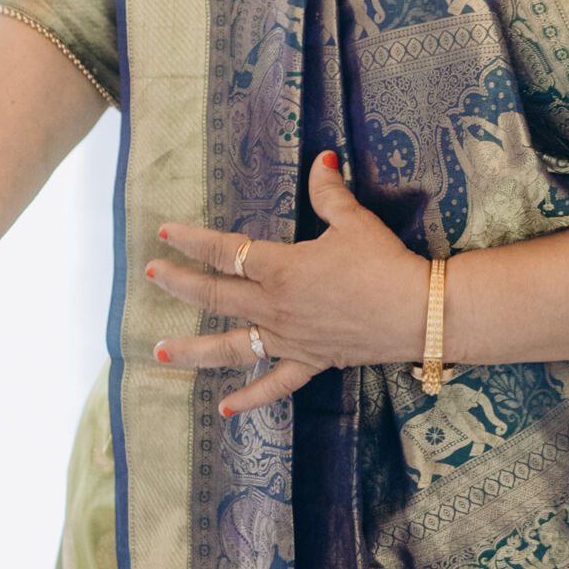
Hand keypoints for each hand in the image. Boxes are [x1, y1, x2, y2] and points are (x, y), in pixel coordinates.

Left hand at [149, 152, 427, 416]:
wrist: (417, 311)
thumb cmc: (383, 263)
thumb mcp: (354, 221)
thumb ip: (329, 192)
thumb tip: (322, 159)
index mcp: (280, 268)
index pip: (224, 251)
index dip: (191, 240)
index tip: (164, 233)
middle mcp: (275, 307)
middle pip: (216, 297)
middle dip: (179, 285)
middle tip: (152, 275)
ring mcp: (288, 339)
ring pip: (230, 347)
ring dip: (192, 351)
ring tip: (159, 353)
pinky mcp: (309, 362)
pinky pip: (273, 385)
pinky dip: (249, 398)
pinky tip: (224, 409)